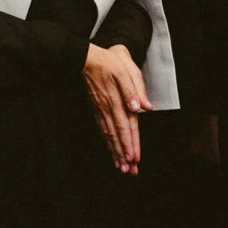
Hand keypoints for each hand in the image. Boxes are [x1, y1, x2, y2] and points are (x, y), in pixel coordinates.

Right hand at [83, 42, 150, 174]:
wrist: (85, 57)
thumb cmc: (108, 62)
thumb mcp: (124, 71)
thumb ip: (134, 90)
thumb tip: (142, 107)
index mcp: (117, 101)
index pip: (126, 126)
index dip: (130, 143)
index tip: (133, 159)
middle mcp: (108, 109)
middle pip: (117, 135)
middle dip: (123, 154)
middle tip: (129, 170)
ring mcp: (100, 109)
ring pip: (108, 135)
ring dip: (115, 151)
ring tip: (121, 166)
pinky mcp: (96, 108)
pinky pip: (102, 129)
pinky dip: (107, 141)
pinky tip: (110, 148)